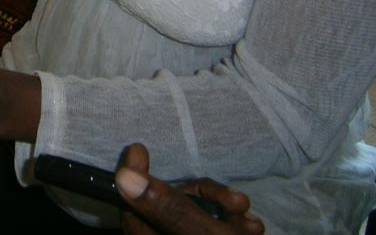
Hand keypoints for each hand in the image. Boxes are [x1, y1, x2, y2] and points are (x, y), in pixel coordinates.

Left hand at [116, 144, 264, 234]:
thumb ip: (170, 208)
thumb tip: (124, 177)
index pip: (132, 212)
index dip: (136, 179)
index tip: (139, 149)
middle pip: (170, 210)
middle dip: (205, 199)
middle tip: (238, 202)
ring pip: (196, 216)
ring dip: (226, 212)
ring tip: (250, 222)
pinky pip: (211, 227)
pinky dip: (232, 224)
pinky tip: (252, 228)